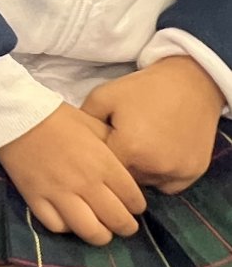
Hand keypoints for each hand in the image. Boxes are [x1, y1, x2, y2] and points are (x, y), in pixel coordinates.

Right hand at [0, 102, 145, 245]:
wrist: (18, 117)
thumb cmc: (60, 118)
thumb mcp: (95, 125)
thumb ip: (115, 147)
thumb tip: (128, 168)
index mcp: (103, 163)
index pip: (132, 199)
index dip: (137, 207)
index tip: (135, 207)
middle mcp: (85, 183)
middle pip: (116, 220)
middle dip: (126, 227)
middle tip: (125, 225)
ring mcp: (59, 194)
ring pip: (90, 231)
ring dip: (101, 236)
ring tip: (102, 232)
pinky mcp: (36, 199)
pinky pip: (58, 227)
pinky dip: (68, 228)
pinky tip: (72, 221)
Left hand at [82, 59, 224, 194]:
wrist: (190, 82)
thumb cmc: (144, 88)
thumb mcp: (103, 96)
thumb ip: (84, 123)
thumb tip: (71, 145)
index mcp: (129, 148)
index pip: (102, 172)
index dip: (98, 161)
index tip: (97, 150)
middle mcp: (154, 166)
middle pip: (124, 180)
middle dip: (118, 167)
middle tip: (121, 144)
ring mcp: (177, 171)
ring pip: (146, 182)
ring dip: (139, 171)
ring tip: (140, 146)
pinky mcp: (194, 172)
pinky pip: (168, 184)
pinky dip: (162, 174)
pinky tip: (158, 153)